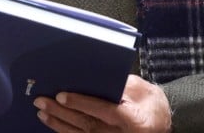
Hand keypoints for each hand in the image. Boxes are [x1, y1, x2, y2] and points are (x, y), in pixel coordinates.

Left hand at [34, 76, 171, 131]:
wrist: (162, 127)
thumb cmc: (152, 105)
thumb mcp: (142, 90)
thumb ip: (120, 85)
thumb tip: (92, 77)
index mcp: (132, 120)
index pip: (102, 110)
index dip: (80, 103)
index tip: (61, 96)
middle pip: (86, 124)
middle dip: (61, 112)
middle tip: (41, 102)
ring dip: (58, 124)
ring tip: (42, 113)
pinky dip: (66, 132)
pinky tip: (53, 124)